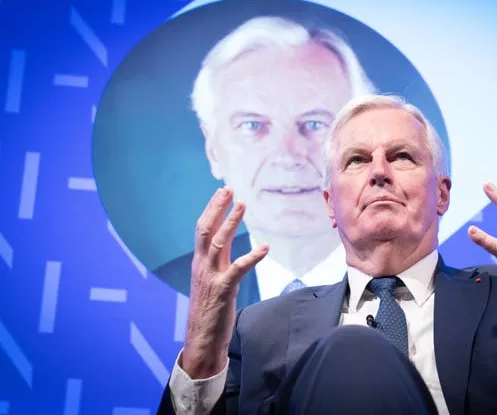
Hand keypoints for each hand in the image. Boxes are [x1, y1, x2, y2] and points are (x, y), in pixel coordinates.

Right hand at [182, 187, 268, 378]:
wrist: (201, 338)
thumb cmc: (208, 311)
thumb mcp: (211, 281)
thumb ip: (216, 263)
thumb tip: (223, 247)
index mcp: (200, 263)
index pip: (203, 229)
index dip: (212, 209)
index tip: (222, 193)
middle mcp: (203, 266)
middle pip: (206, 230)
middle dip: (217, 208)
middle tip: (228, 189)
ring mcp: (212, 277)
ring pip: (219, 243)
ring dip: (231, 222)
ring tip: (242, 205)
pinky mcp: (224, 290)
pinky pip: (238, 269)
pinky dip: (252, 256)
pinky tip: (264, 247)